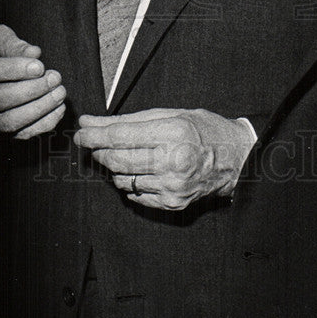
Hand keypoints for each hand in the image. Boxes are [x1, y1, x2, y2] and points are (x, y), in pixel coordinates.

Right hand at [0, 24, 65, 139]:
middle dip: (31, 90)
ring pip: (8, 122)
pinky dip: (42, 124)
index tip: (39, 66)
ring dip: (38, 109)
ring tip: (59, 93)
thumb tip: (33, 53)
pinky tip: (58, 108)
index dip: (14, 70)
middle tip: (54, 78)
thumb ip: (11, 43)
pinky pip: (19, 135)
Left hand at [73, 108, 255, 210]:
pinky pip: (135, 194)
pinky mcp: (172, 202)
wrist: (236, 159)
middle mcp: (173, 161)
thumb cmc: (203, 130)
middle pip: (118, 159)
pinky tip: (137, 170)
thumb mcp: (170, 114)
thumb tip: (90, 123)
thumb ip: (128, 120)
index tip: (80, 133)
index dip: (95, 135)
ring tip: (119, 155)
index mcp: (174, 132)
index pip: (121, 136)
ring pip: (123, 179)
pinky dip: (129, 181)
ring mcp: (172, 185)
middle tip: (92, 143)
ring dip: (113, 167)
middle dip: (100, 150)